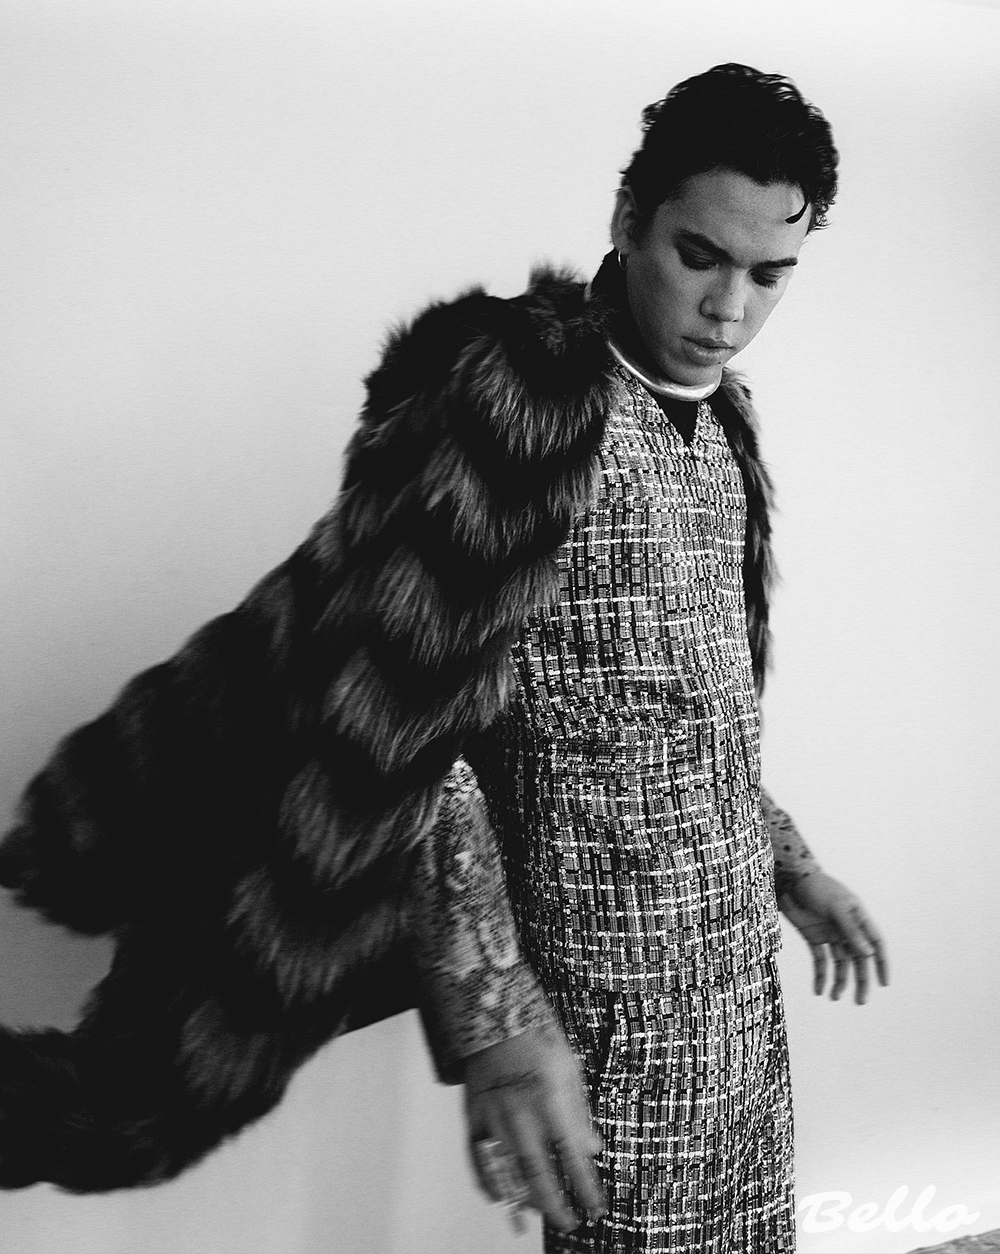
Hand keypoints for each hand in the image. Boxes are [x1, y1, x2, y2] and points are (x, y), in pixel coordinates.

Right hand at [463, 1019, 605, 1233]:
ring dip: (519, 1202)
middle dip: (554, 1206)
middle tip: (567, 1222)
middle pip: (538, 1176)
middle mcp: (521, 1117)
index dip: (586, 1189)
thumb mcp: (570, 1071)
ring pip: (506, 1174)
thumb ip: (580, 1114)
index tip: (596, 1210)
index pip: (573, 1159)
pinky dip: (487, 1182)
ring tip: (528, 1221)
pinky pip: (478, 1160)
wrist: (493, 1018)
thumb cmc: (536, 1040)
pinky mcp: (473, 1118)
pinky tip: (497, 1197)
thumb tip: (593, 1150)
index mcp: (551, 1103)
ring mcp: (494, 1120)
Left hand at [778, 871, 888, 1003]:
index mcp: (858, 918)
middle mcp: (847, 929)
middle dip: (860, 981)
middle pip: (858, 959)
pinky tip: (818, 991)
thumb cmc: (816, 887)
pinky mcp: (813, 938)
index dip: (881, 964)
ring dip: (838, 981)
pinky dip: (820, 976)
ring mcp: (830, 934)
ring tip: (833, 997)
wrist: (789, 880)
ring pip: (839, 963)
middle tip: (860, 1001)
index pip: (875, 944)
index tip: (884, 983)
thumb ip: (850, 929)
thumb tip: (867, 954)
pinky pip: (820, 960)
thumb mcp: (835, 907)